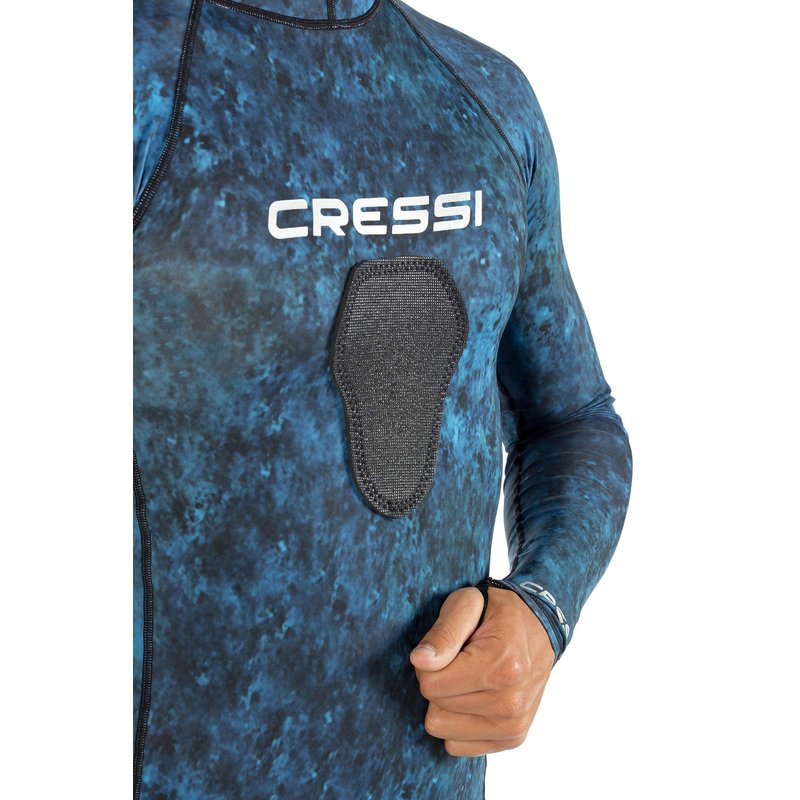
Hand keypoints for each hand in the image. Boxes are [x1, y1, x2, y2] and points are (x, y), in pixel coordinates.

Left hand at [409, 585, 554, 755]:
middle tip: (461, 661)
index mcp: (502, 666)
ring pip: (442, 730)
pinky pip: (456, 745)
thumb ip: (443, 632)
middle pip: (436, 709)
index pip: (431, 685)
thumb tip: (419, 661)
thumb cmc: (495, 612)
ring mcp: (514, 725)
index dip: (429, 664)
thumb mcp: (466, 604)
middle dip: (440, 683)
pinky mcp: (512, 739)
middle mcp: (512, 702)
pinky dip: (458, 723)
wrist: (537, 627)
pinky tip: (475, 697)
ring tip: (468, 679)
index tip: (448, 648)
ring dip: (447, 705)